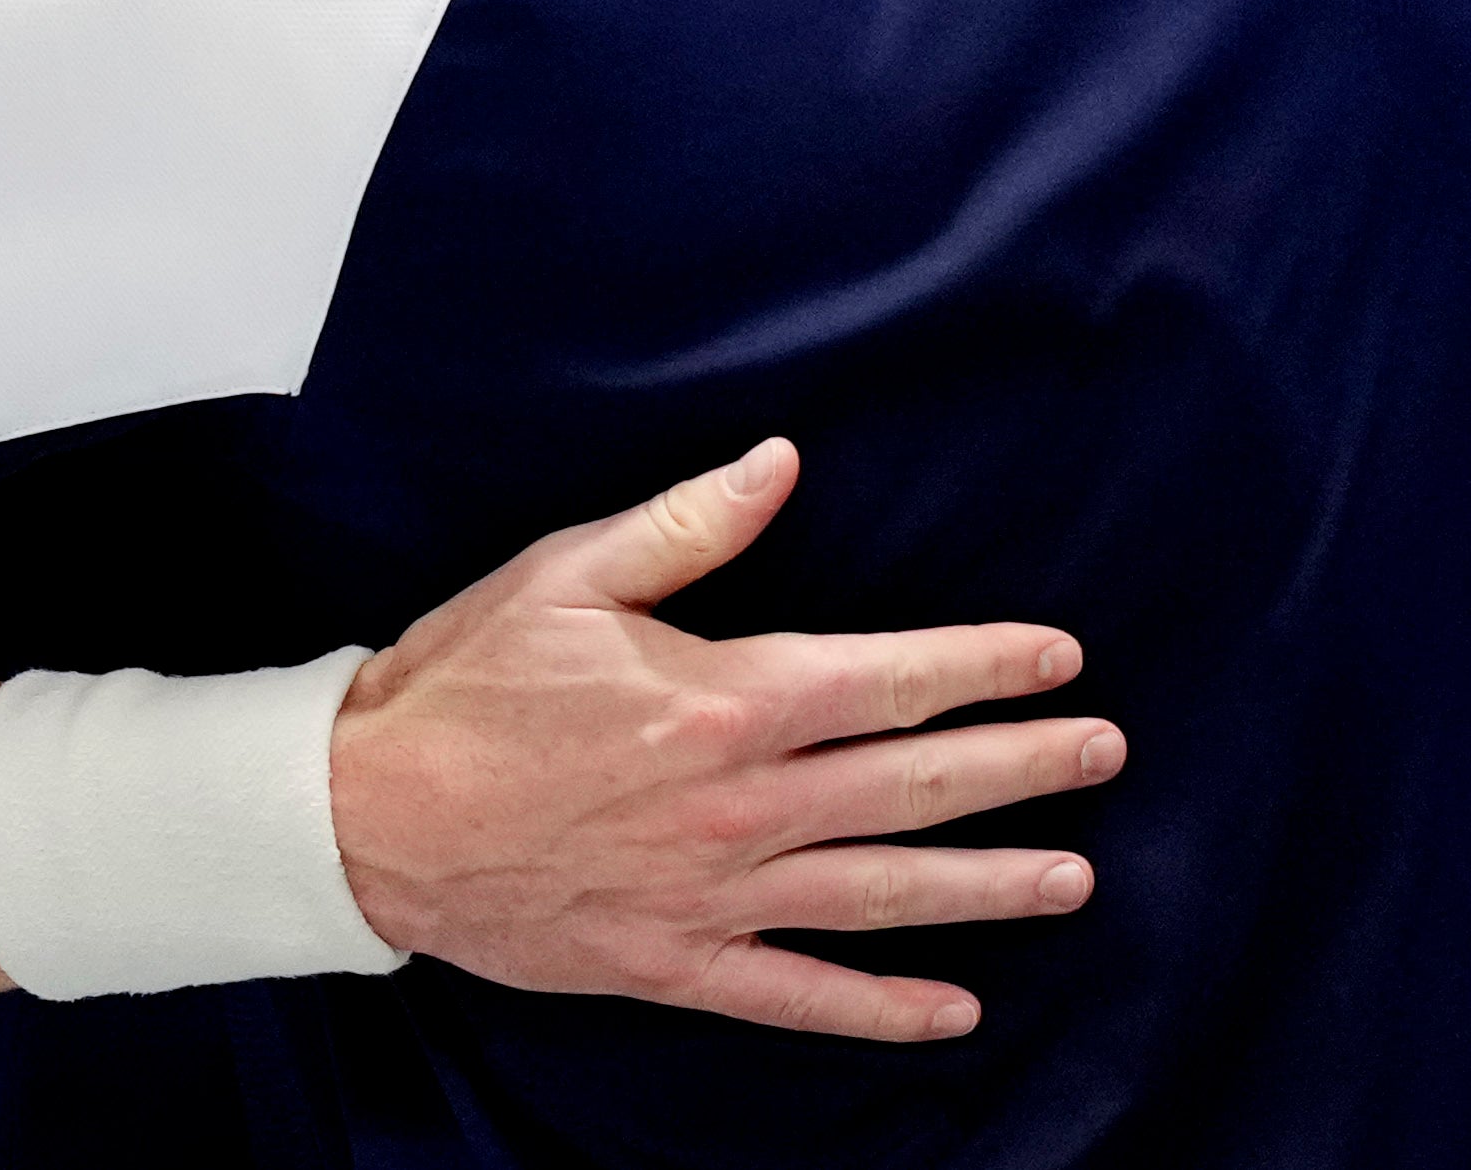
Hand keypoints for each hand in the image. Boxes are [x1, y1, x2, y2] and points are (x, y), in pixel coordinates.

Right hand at [331, 438, 1121, 1044]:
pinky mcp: (674, 962)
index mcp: (724, 699)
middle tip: (1103, 755)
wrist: (367, 816)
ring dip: (984, 885)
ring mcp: (713, 895)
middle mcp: (740, 806)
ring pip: (880, 892)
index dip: (984, 666)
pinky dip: (880, 1008)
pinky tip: (953, 1010)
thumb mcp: (570, 573)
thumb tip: (784, 461)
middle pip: (911, 785)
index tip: (1059, 657)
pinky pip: (798, 995)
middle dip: (1020, 768)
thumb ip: (692, 524)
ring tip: (1073, 878)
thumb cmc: (466, 682)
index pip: (891, 679)